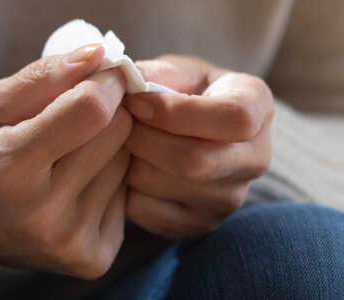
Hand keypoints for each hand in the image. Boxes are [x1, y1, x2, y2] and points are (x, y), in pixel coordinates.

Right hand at [0, 44, 131, 278]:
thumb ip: (42, 77)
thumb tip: (98, 55)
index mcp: (8, 170)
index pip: (90, 111)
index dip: (102, 83)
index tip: (96, 75)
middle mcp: (43, 214)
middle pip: (116, 132)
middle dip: (102, 112)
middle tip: (72, 116)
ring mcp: (70, 242)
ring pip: (127, 161)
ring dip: (105, 147)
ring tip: (64, 155)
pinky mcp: (92, 258)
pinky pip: (126, 194)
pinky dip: (105, 180)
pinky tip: (72, 185)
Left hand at [122, 55, 272, 238]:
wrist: (185, 134)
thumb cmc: (178, 92)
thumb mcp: (174, 70)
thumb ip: (154, 73)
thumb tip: (126, 83)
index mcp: (258, 106)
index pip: (235, 118)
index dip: (176, 112)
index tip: (136, 101)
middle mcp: (256, 158)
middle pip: (196, 161)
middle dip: (143, 139)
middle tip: (117, 123)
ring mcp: (230, 199)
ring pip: (167, 187)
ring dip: (130, 163)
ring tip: (120, 143)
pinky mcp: (200, 225)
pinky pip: (149, 213)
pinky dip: (125, 191)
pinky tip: (124, 169)